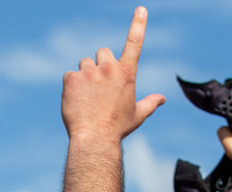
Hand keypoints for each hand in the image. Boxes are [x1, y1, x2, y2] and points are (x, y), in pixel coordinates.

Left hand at [61, 7, 164, 142]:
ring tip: (87, 97)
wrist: (95, 139)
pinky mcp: (71, 78)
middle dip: (101, 64)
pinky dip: (71, 86)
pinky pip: (69, 75)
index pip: (135, 43)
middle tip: (99, 86)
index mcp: (126, 74)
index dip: (138, 24)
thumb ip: (150, 104)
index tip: (141, 9)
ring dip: (85, 75)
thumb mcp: (137, 115)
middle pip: (102, 53)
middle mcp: (108, 68)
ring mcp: (89, 72)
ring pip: (84, 63)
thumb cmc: (117, 128)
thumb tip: (162, 99)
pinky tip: (76, 101)